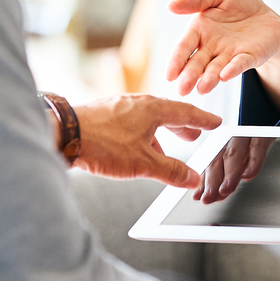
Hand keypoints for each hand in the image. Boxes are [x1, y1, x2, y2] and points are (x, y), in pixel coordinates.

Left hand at [71, 94, 217, 188]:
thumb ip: (171, 171)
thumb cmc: (102, 142)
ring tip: (166, 150)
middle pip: (167, 113)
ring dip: (161, 134)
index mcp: (153, 108)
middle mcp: (137, 103)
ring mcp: (119, 107)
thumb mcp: (144, 162)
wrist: (64, 134)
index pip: (186, 112)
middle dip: (182, 127)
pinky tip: (137, 151)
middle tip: (194, 135)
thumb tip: (192, 178)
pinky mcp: (104, 116)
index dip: (203, 119)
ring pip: (148, 119)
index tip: (215, 122)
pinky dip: (142, 136)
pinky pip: (132, 124)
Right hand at [165, 0, 279, 106]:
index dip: (176, 61)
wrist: (267, 12)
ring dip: (209, 78)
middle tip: (182, 90)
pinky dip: (233, 69)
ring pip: (216, 68)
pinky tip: (225, 76)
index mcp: (200, 30)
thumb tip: (171, 5)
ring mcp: (230, 54)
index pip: (184, 47)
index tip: (169, 76)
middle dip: (190, 76)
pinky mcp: (249, 57)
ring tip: (202, 89)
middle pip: (198, 63)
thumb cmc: (239, 2)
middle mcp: (212, 46)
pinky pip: (240, 63)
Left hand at [197, 133, 275, 202]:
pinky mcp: (262, 134)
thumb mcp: (236, 159)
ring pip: (235, 154)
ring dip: (229, 173)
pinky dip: (253, 161)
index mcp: (221, 146)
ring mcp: (245, 136)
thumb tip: (210, 195)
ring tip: (226, 189)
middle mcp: (230, 140)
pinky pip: (257, 146)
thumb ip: (223, 175)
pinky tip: (248, 174)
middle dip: (212, 181)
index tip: (198, 196)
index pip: (209, 166)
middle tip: (208, 197)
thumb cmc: (249, 143)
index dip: (203, 183)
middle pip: (218, 160)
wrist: (265, 119)